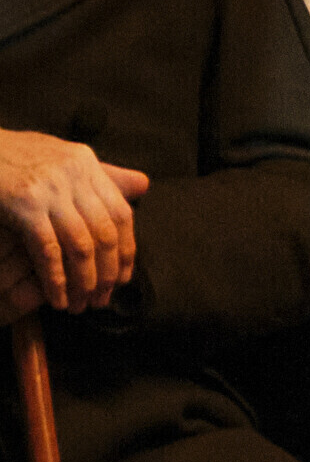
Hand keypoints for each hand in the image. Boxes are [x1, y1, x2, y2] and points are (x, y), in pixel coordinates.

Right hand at [0, 129, 147, 316]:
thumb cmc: (9, 157)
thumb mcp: (57, 157)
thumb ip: (98, 175)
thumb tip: (143, 186)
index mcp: (86, 163)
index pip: (121, 213)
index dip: (127, 250)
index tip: (123, 278)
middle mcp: (74, 173)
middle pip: (105, 233)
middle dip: (107, 273)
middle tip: (102, 299)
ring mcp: (49, 188)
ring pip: (81, 245)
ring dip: (84, 281)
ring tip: (82, 304)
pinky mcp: (24, 203)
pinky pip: (49, 249)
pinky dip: (56, 278)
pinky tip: (58, 298)